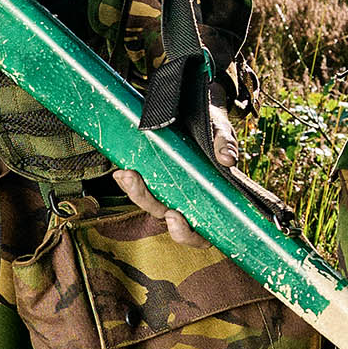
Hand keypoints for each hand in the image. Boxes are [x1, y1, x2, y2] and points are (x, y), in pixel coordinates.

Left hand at [112, 98, 234, 246]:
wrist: (202, 114)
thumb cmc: (216, 132)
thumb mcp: (223, 133)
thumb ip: (226, 144)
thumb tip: (226, 158)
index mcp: (211, 204)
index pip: (199, 234)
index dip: (185, 233)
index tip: (174, 216)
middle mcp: (188, 203)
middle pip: (167, 217)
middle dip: (150, 202)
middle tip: (138, 183)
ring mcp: (170, 192)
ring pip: (151, 204)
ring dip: (136, 192)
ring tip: (126, 175)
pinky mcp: (155, 178)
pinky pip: (142, 188)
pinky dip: (129, 182)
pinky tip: (121, 172)